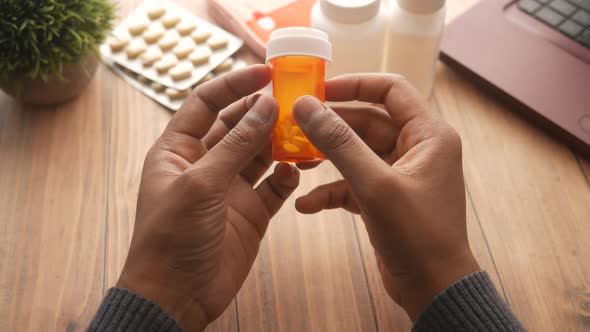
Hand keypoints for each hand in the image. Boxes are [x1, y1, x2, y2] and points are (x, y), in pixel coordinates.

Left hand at [117, 65, 299, 330]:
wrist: (177, 297)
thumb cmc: (171, 239)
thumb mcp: (200, 185)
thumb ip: (235, 145)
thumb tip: (265, 106)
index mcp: (179, 151)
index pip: (206, 104)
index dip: (233, 84)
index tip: (265, 72)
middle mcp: (206, 164)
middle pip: (238, 125)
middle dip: (264, 111)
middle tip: (295, 100)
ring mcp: (230, 188)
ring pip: (261, 153)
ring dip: (281, 141)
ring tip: (304, 132)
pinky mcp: (252, 212)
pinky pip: (275, 186)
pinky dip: (288, 176)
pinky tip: (297, 171)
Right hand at [292, 74, 479, 320]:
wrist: (433, 288)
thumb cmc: (418, 236)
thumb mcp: (375, 185)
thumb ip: (339, 143)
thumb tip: (306, 107)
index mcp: (429, 135)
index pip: (391, 90)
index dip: (354, 84)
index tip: (318, 90)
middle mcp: (417, 149)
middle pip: (367, 122)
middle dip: (331, 126)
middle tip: (295, 125)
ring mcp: (400, 174)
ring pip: (357, 153)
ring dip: (327, 158)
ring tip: (296, 161)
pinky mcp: (386, 197)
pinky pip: (354, 183)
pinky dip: (331, 191)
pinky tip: (306, 205)